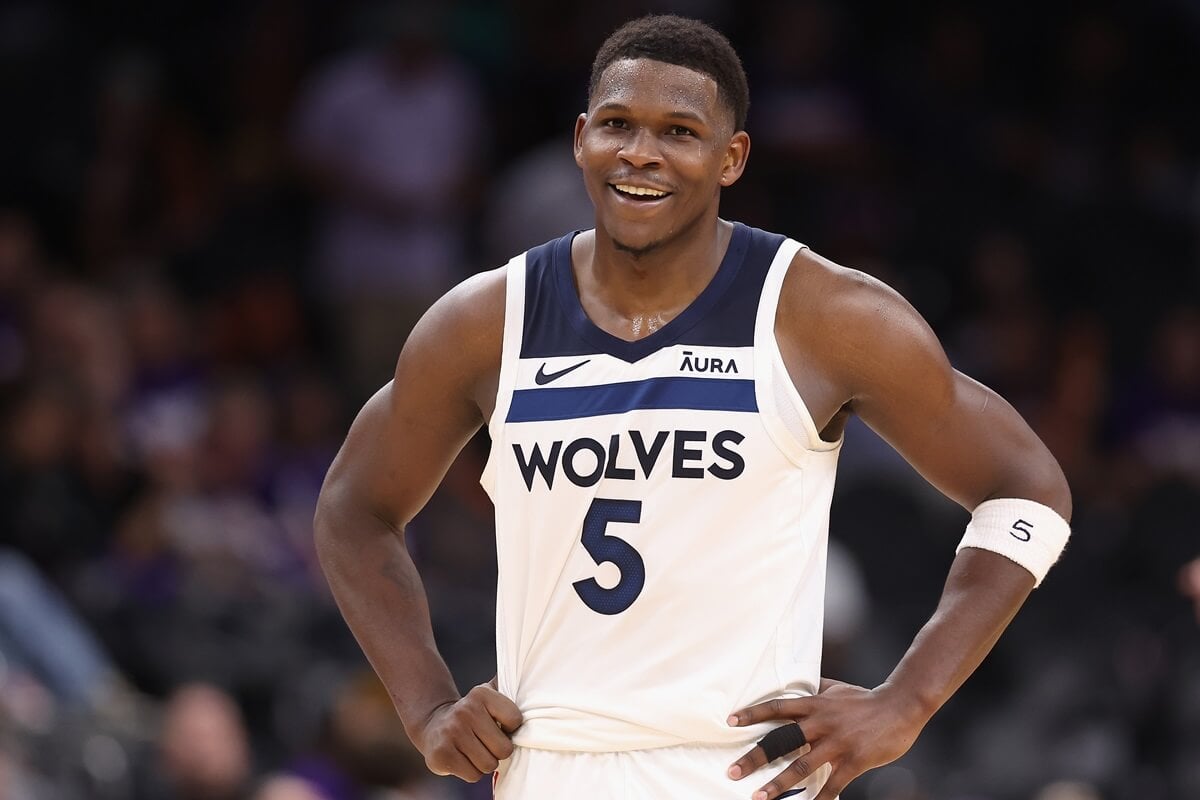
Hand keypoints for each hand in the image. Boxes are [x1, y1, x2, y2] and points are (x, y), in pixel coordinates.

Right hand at [411, 682, 523, 781]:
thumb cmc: (472, 713)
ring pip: (489, 765)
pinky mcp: (441, 755)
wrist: (433, 724)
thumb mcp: (488, 694)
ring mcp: (451, 733)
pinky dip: (472, 771)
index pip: (516, 720)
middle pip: (504, 749)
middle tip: (487, 742)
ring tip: (475, 750)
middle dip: (499, 750)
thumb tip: (532, 678)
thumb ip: (509, 686)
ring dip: (485, 762)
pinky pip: (474, 775)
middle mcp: (464, 711)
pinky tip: (463, 758)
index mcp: (480, 694)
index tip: (501, 726)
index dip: (511, 728)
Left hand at [726, 678, 927, 799]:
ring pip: (801, 766)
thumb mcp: (836, 689)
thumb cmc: (865, 699)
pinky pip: (832, 785)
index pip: (777, 707)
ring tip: (758, 796)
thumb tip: (797, 686)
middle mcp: (822, 723)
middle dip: (756, 757)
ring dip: (778, 784)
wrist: (901, 706)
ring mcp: (837, 743)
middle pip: (782, 740)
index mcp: (815, 704)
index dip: (753, 714)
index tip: (731, 721)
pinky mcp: (854, 761)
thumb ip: (814, 690)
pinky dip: (819, 799)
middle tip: (733, 771)